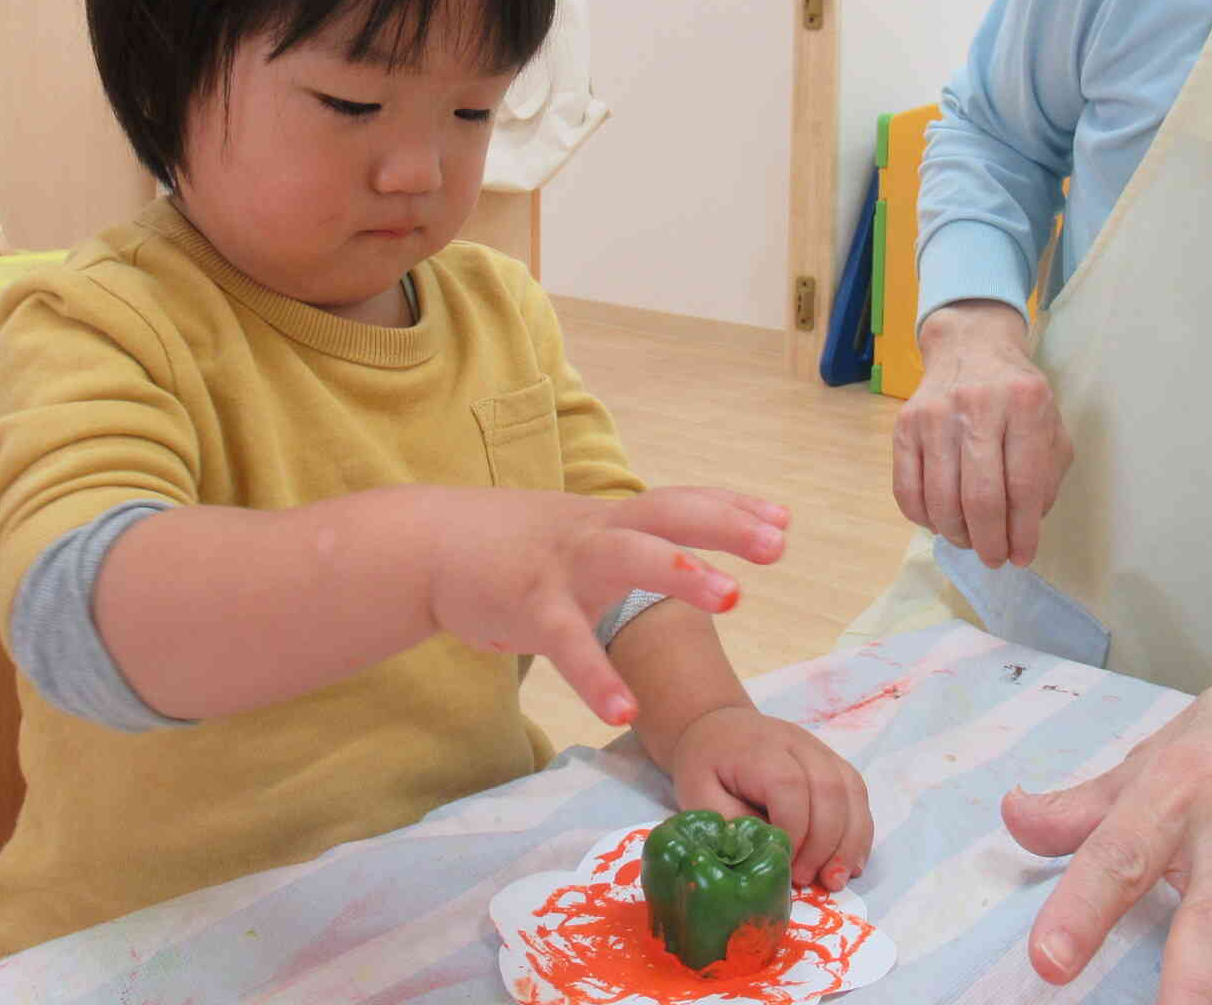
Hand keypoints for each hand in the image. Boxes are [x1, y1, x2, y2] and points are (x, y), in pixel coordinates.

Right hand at [428, 485, 788, 727]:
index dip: (732, 507)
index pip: (681, 502)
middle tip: (777, 543)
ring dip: (681, 570)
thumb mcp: (582, 535)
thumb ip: (632, 541)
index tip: (783, 519)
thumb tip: (692, 552)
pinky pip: (567, 644)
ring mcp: (562, 565)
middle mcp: (595, 532)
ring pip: (627, 557)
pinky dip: (596, 675)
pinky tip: (623, 709)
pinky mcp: (526, 606)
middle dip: (725, 524)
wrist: (427, 543)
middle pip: (667, 513)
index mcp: (612, 519)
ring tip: (732, 596)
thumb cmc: (517, 547)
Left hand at [670, 705, 874, 889]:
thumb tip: (767, 853)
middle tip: (808, 880)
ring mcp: (820, 751)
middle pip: (829, 788)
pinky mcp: (832, 763)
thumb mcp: (698, 795)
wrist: (718, 727)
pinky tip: (850, 862)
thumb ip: (731, 823)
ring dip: (850, 841)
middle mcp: (797, 744)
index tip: (784, 866)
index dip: (794, 830)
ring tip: (835, 880)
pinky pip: (857, 794)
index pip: (789, 785)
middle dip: (825, 843)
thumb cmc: (705, 765)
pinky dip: (859, 831)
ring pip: (851, 791)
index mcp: (760, 750)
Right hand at [894, 299, 1071, 566]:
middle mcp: (978, 405)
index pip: (1024, 485)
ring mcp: (934, 415)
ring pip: (941, 500)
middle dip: (989, 542)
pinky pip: (907, 490)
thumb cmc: (1017, 395)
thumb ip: (1047, 473)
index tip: (1022, 557)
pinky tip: (941, 522)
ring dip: (957, 535)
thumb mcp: (1050, 424)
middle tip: (995, 558)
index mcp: (1024, 403)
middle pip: (980, 498)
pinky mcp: (904, 425)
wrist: (970, 347)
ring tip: (970, 541)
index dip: (1023, 532)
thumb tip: (1026, 527)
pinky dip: (924, 518)